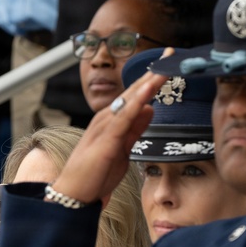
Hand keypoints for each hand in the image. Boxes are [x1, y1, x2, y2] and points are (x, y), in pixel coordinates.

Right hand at [52, 50, 171, 204]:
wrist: (74, 195)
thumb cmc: (94, 176)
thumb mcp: (123, 149)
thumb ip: (136, 129)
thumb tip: (151, 109)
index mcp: (111, 121)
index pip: (135, 96)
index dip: (153, 79)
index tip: (169, 64)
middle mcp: (107, 118)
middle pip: (135, 90)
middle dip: (154, 71)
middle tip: (171, 52)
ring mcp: (106, 126)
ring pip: (131, 98)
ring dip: (149, 81)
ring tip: (166, 64)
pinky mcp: (107, 138)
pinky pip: (125, 115)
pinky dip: (138, 101)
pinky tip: (149, 89)